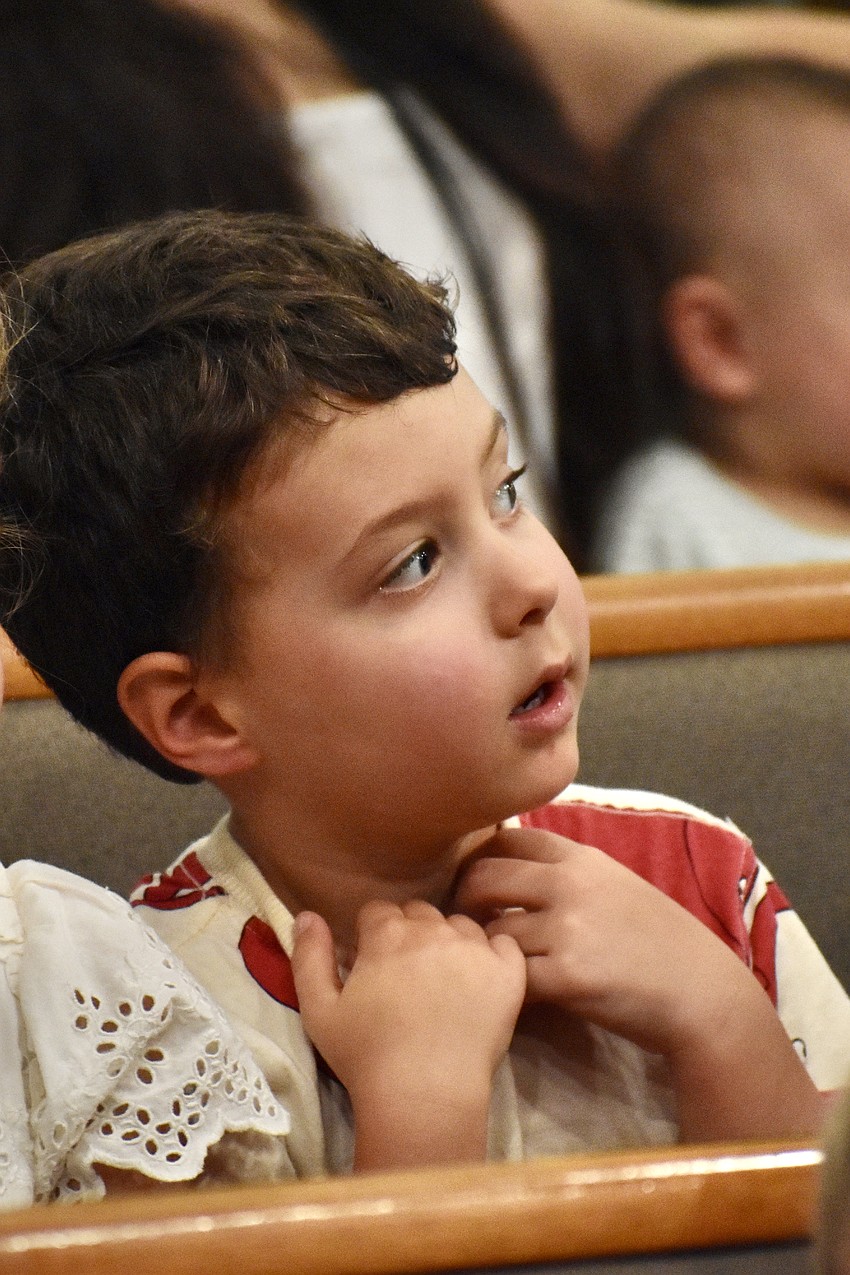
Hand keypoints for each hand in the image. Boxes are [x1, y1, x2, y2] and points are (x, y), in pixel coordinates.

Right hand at [291, 899, 525, 1168]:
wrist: (425, 1096)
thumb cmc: (366, 1057)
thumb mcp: (318, 1010)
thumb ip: (309, 956)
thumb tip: (306, 914)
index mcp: (387, 934)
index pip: (379, 911)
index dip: (372, 935)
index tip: (374, 963)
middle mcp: (433, 930)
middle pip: (420, 913)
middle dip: (411, 934)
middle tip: (407, 975)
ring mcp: (476, 949)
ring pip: (460, 925)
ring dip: (450, 942)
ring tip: (444, 980)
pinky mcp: (508, 973)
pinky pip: (505, 943)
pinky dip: (494, 954)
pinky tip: (482, 978)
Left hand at [454, 826, 748, 1053]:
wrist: (701, 991)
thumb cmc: (658, 940)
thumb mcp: (614, 884)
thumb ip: (565, 872)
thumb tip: (507, 864)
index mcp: (580, 858)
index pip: (505, 839)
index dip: (480, 860)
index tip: (476, 885)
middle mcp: (569, 884)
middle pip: (483, 878)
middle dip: (466, 902)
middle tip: (467, 928)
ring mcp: (567, 929)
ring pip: (492, 932)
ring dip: (486, 951)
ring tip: (490, 965)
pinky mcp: (568, 976)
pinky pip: (511, 975)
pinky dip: (506, 985)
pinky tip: (515, 993)